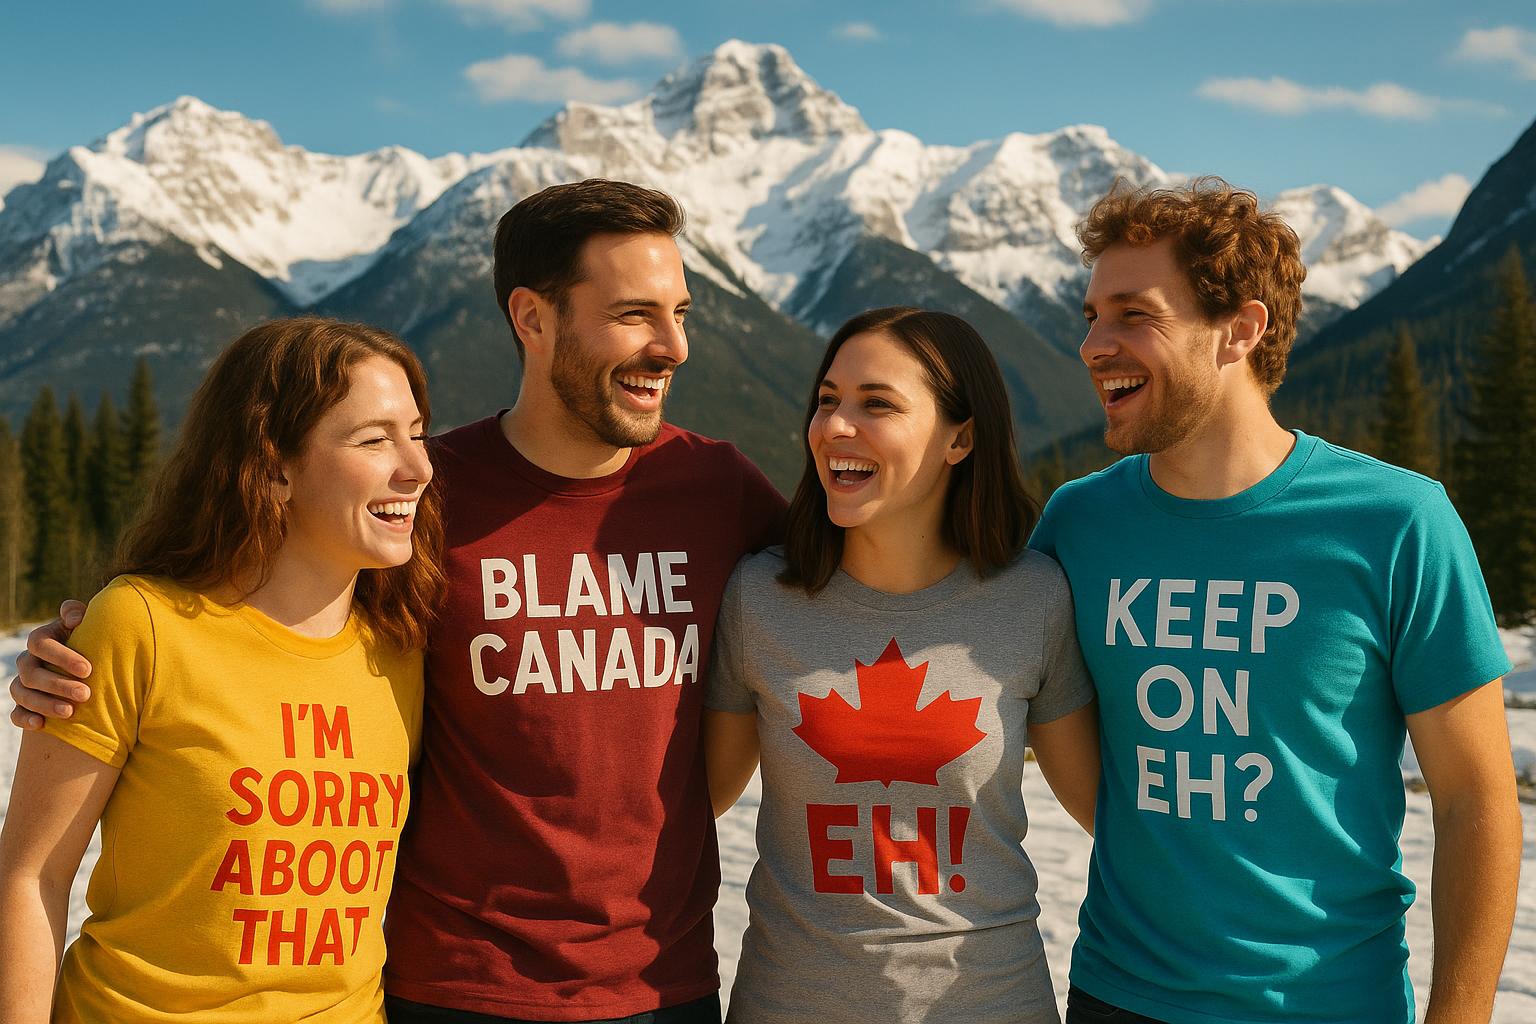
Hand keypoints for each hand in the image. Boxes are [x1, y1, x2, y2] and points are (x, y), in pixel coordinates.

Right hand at [8, 601, 89, 729]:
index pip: (40, 644)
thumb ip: (79, 615)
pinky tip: (41, 724)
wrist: (88, 669)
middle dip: (58, 684)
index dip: (61, 656)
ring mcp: (23, 684)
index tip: (88, 670)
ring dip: (45, 703)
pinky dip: (25, 719)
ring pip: (22, 693)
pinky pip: (15, 713)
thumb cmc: (90, 643)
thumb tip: (74, 618)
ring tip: (69, 712)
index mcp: (42, 640)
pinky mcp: (23, 705)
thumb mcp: (88, 626)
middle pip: (31, 672)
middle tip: (85, 694)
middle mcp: (28, 661)